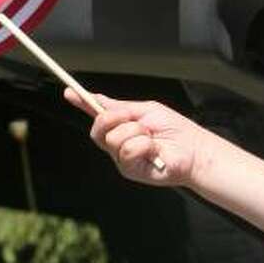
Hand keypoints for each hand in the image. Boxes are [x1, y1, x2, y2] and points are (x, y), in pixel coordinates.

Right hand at [66, 90, 196, 185]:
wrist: (194, 149)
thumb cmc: (175, 130)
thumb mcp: (145, 110)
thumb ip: (120, 107)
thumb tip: (95, 97)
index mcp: (121, 127)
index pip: (97, 115)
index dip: (82, 104)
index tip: (70, 92)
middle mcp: (117, 144)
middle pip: (97, 129)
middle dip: (113, 118)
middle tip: (133, 118)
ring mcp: (121, 158)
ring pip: (113, 139)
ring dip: (136, 132)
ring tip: (152, 137)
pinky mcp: (129, 170)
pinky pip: (126, 150)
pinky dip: (143, 145)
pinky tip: (154, 149)